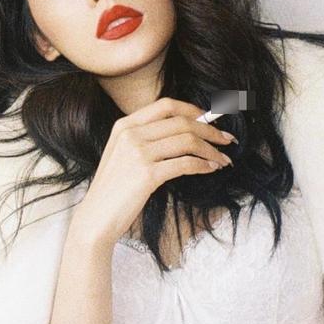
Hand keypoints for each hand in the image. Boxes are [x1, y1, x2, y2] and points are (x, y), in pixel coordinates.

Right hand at [71, 96, 235, 247]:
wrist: (96, 218)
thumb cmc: (113, 191)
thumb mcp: (122, 155)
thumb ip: (144, 139)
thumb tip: (184, 132)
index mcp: (124, 125)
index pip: (166, 105)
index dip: (194, 110)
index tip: (211, 119)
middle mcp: (130, 134)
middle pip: (182, 122)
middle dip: (210, 129)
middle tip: (227, 139)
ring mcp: (138, 153)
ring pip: (188, 141)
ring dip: (211, 150)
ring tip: (223, 159)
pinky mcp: (147, 174)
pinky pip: (185, 163)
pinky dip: (203, 165)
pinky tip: (211, 169)